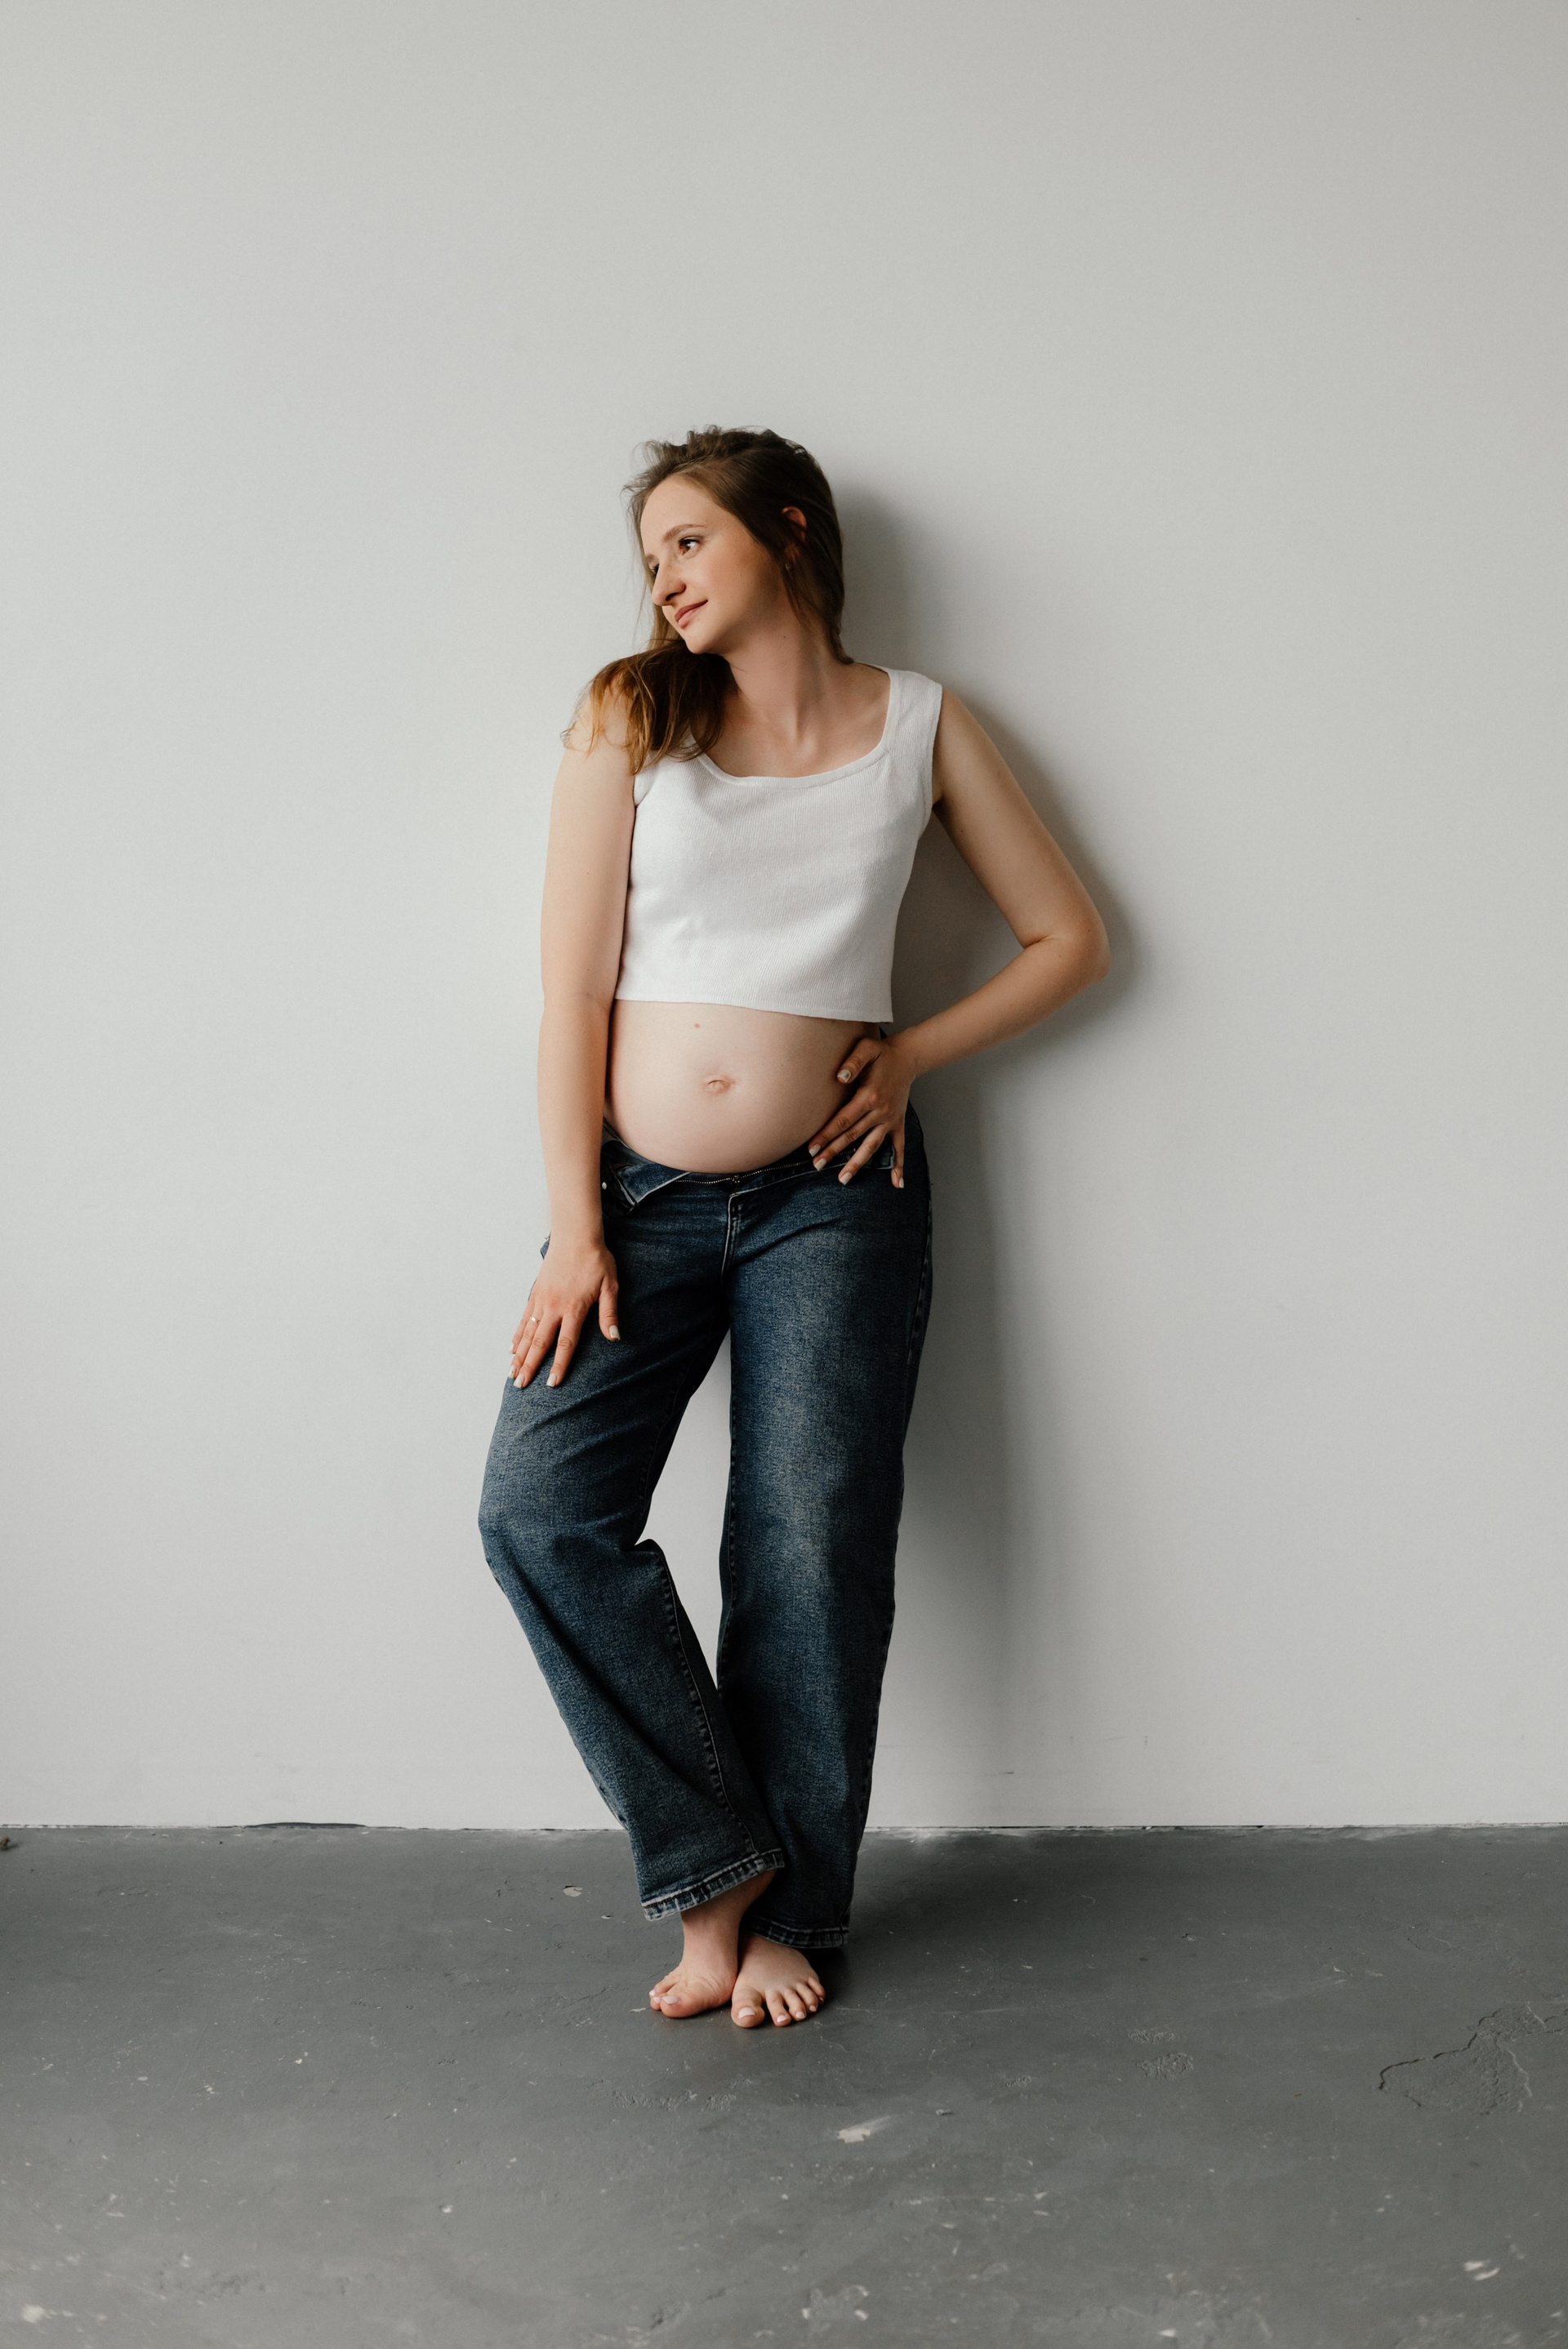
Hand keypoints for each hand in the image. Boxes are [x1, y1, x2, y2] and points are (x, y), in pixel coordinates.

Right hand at [510, 1235, 619, 1388]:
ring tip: (511, 1373)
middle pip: (540, 1343)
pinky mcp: (536, 1293)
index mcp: (574, 1308)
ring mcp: (542, 1300)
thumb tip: (614, 1336)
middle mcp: (554, 1307)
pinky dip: (517, 1334)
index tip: (551, 1383)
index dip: (558, 1365)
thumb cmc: (596, 1260)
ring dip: (519, 1354)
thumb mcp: (610, 1286)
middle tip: (519, 1385)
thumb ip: (609, 1313)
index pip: (565, 1343)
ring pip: (528, 1332)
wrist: (575, 1236)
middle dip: (530, 1366)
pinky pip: (524, 1318)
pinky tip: (512, 1348)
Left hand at [807, 1032, 915, 1186]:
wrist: (907, 1057)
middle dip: (834, 1152)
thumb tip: (839, 1077)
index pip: (843, 1120)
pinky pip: (899, 1147)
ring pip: (872, 1146)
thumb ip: (852, 1062)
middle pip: (853, 1136)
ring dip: (857, 1163)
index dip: (826, 1135)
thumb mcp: (866, 1049)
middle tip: (816, 1165)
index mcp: (869, 1096)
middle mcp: (881, 1112)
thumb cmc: (881, 1053)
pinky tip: (896, 1183)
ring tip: (843, 1179)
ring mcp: (890, 1120)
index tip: (812, 1148)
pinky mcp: (898, 1123)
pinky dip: (899, 1165)